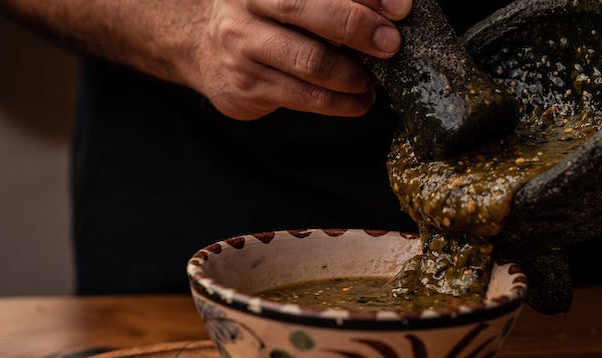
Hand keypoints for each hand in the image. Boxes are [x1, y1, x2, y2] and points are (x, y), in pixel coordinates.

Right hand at [192, 0, 411, 119]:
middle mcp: (246, 6)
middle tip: (391, 45)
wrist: (200, 47)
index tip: (401, 7)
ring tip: (373, 81)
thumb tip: (393, 7)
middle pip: (306, 10)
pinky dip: (341, 103)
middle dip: (358, 27)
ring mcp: (242, 48)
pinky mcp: (246, 87)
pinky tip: (358, 100)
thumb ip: (334, 0)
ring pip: (310, 63)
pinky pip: (304, 97)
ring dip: (353, 76)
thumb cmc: (262, 17)